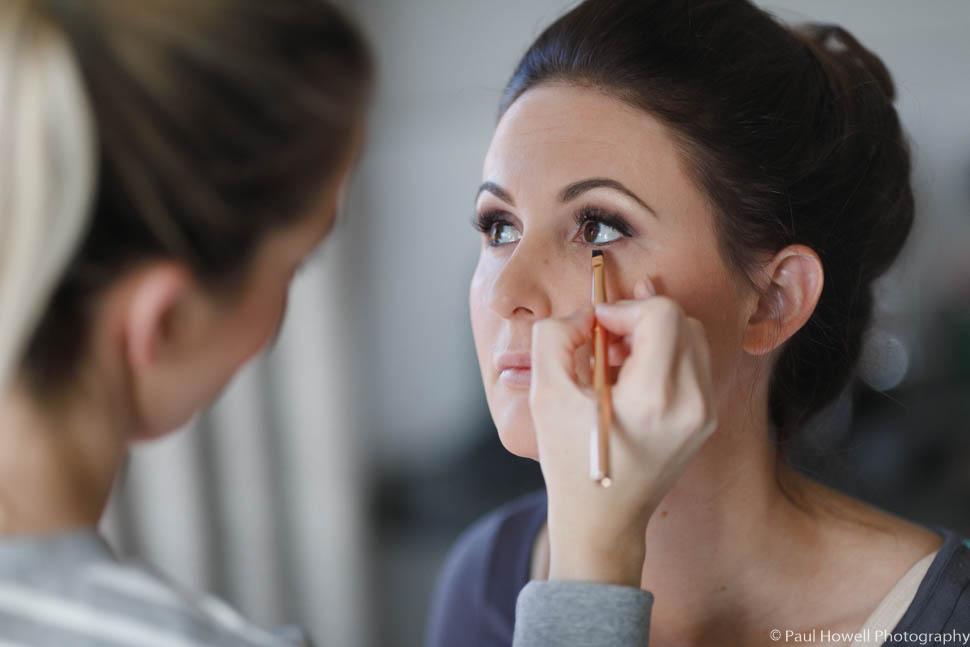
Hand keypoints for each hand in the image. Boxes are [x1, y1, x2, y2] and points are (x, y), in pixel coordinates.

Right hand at [529, 279, 716, 586]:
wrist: (602, 520)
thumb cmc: (568, 459)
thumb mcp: (545, 392)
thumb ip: (555, 336)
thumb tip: (586, 315)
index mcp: (654, 399)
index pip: (662, 314)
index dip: (623, 309)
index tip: (596, 328)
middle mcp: (692, 404)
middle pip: (681, 320)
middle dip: (638, 320)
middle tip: (604, 345)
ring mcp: (705, 413)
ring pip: (691, 337)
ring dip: (653, 336)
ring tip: (616, 361)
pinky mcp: (707, 419)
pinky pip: (694, 363)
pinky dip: (664, 357)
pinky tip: (632, 379)